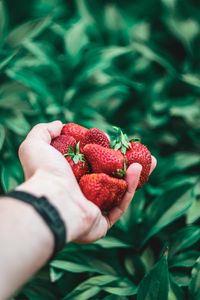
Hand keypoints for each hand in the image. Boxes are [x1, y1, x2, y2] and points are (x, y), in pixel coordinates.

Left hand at [18, 121, 156, 242]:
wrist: (51, 200)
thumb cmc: (43, 172)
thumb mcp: (36, 144)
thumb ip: (45, 131)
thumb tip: (60, 125)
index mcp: (69, 178)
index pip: (91, 163)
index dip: (104, 151)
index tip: (112, 140)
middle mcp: (81, 193)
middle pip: (109, 177)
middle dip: (126, 164)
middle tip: (140, 152)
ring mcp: (92, 208)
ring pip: (119, 191)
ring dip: (134, 175)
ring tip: (149, 161)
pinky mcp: (102, 222)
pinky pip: (120, 204)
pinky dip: (130, 188)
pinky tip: (137, 170)